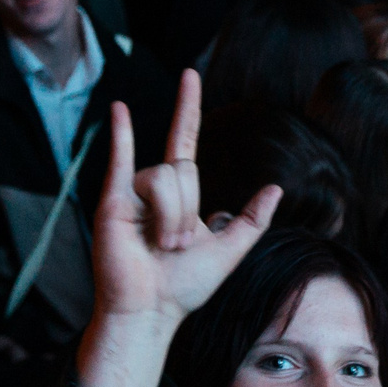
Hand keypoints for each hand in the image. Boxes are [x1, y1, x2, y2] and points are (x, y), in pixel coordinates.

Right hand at [90, 69, 278, 330]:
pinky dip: (121, 135)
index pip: (185, 140)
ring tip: (159, 247)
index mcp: (180, 193)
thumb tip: (275, 188)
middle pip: (182, 170)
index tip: (190, 74)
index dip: (189, 107)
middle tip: (176, 248)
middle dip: (186, 211)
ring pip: (163, 179)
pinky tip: (119, 109)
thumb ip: (252, 220)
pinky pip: (120, 162)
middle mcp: (154, 187)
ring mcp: (131, 193)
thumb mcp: (230, 251)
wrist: (150, 311)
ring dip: (170, 218)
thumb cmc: (185, 287)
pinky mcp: (111, 203)